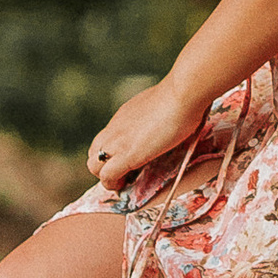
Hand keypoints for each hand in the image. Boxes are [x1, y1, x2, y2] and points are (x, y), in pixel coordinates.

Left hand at [85, 71, 215, 189]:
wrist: (182, 93)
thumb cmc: (183, 95)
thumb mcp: (163, 103)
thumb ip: (159, 112)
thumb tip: (175, 114)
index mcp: (124, 116)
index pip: (106, 138)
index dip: (113, 152)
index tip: (129, 159)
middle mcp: (115, 128)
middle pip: (93, 151)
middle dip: (105, 166)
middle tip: (125, 173)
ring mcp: (119, 141)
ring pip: (93, 165)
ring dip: (106, 176)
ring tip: (125, 180)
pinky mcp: (127, 155)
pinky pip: (107, 176)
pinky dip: (113, 184)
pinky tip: (127, 183)